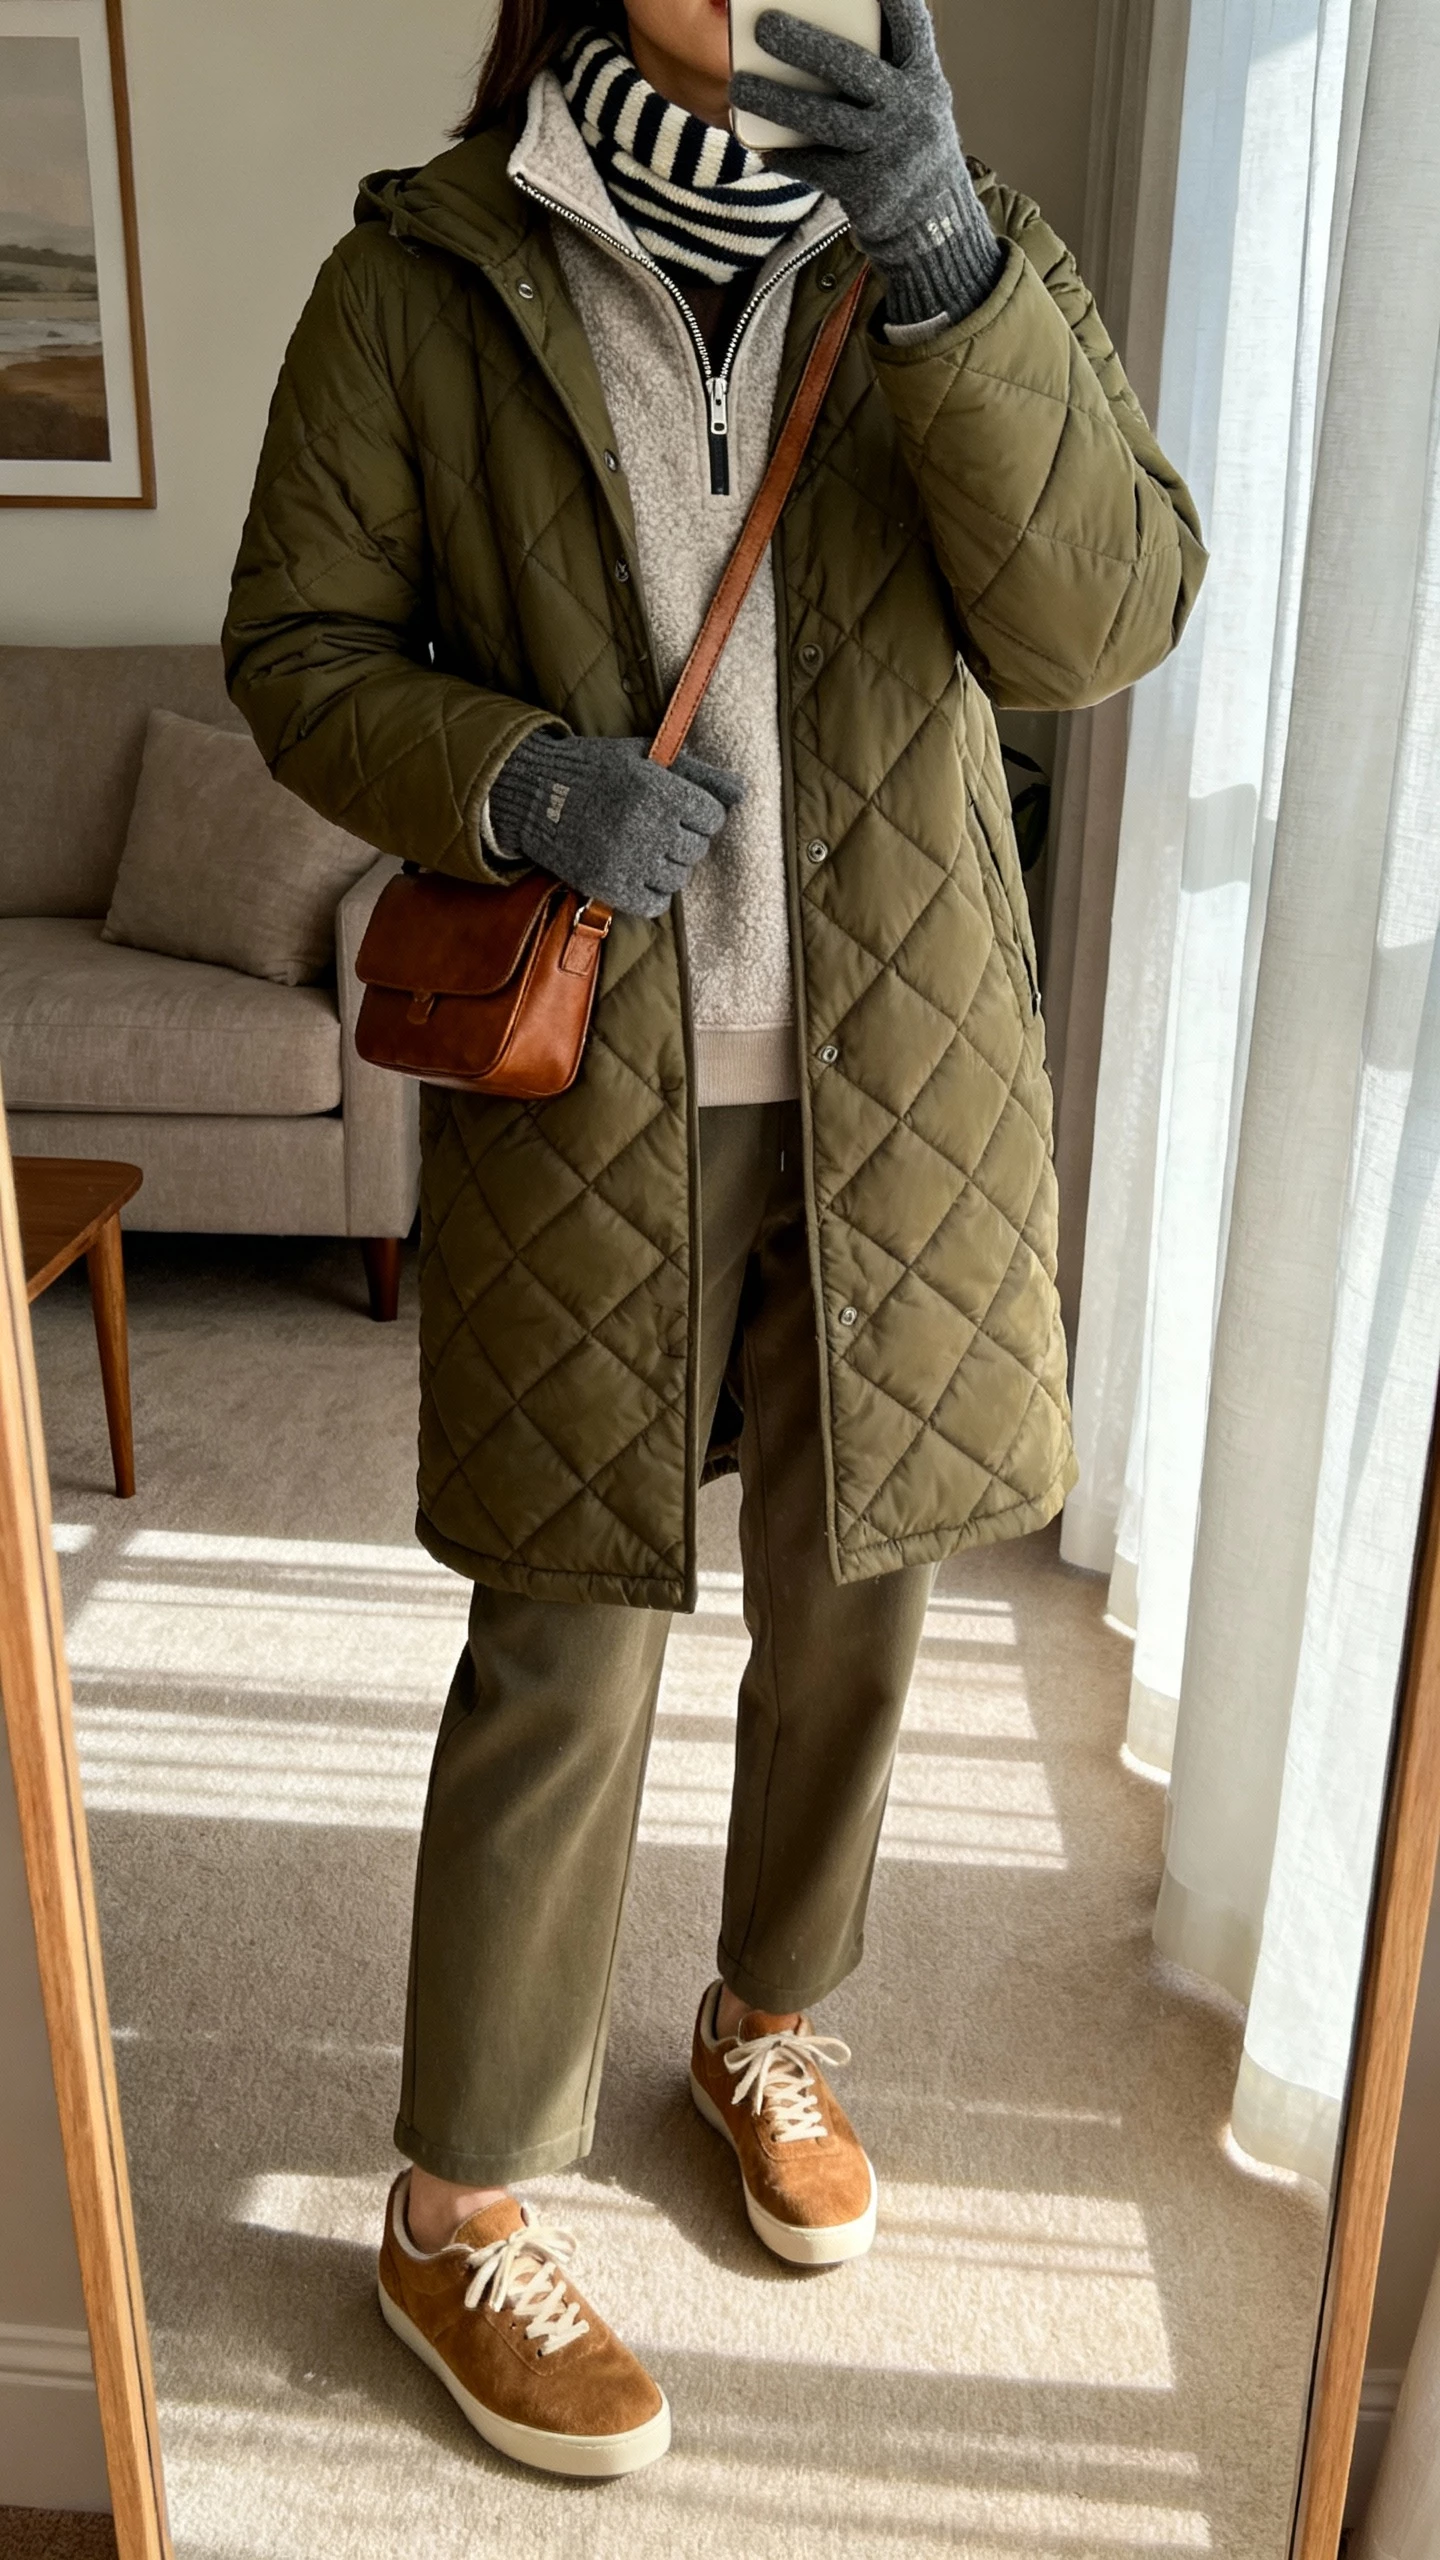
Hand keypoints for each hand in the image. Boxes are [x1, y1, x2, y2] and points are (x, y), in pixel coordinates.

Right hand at [486, 732, 745, 919]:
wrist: (536, 794)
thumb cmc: (597, 771)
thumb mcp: (646, 757)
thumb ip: (698, 773)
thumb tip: (744, 792)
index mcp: (658, 790)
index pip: (712, 817)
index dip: (699, 814)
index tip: (679, 809)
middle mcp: (646, 827)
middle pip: (697, 849)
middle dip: (682, 839)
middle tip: (655, 827)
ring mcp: (628, 861)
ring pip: (678, 878)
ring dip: (666, 866)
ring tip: (641, 848)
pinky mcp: (609, 887)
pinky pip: (655, 904)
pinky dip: (651, 893)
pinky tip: (636, 873)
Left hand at [729, 0, 1004, 329]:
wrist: (933, 222)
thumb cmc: (909, 142)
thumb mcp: (916, 98)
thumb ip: (886, 66)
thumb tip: (820, 31)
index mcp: (923, 75)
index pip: (910, 23)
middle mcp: (908, 107)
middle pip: (851, 68)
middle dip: (805, 45)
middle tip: (763, 25)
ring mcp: (886, 148)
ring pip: (824, 119)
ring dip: (776, 102)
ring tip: (738, 88)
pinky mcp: (866, 187)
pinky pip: (816, 166)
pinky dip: (785, 155)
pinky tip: (759, 144)